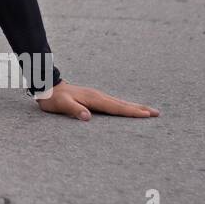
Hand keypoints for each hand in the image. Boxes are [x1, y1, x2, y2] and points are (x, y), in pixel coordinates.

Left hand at [34, 81, 158, 120]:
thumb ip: (74, 110)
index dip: (132, 112)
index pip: (117, 107)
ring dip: (134, 107)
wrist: (47, 86)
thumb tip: (88, 117)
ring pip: (119, 102)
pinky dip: (124, 106)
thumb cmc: (54, 98)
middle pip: (123, 104)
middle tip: (157, 113)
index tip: (147, 115)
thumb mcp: (62, 105)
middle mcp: (98, 96)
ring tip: (147, 111)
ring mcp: (97, 96)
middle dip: (140, 109)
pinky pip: (113, 103)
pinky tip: (126, 109)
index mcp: (94, 99)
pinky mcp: (94, 98)